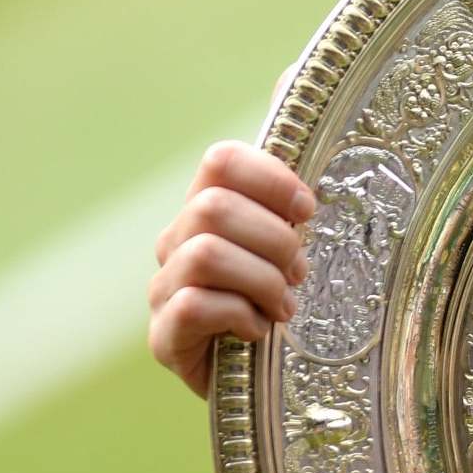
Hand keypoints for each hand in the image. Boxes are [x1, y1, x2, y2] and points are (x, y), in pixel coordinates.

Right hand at [149, 140, 315, 396]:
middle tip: (301, 272)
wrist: (260, 385)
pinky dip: (241, 317)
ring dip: (262, 281)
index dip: (271, 177)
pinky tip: (260, 332)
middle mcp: (177, 242)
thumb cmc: (283, 307)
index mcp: (209, 211)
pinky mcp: (164, 337)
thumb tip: (297, 87)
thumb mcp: (296, 248)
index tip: (309, 210)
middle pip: (214, 208)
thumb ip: (295, 197)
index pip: (221, 160)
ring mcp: (164, 289)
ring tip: (285, 307)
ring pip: (207, 254)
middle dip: (274, 240)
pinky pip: (195, 305)